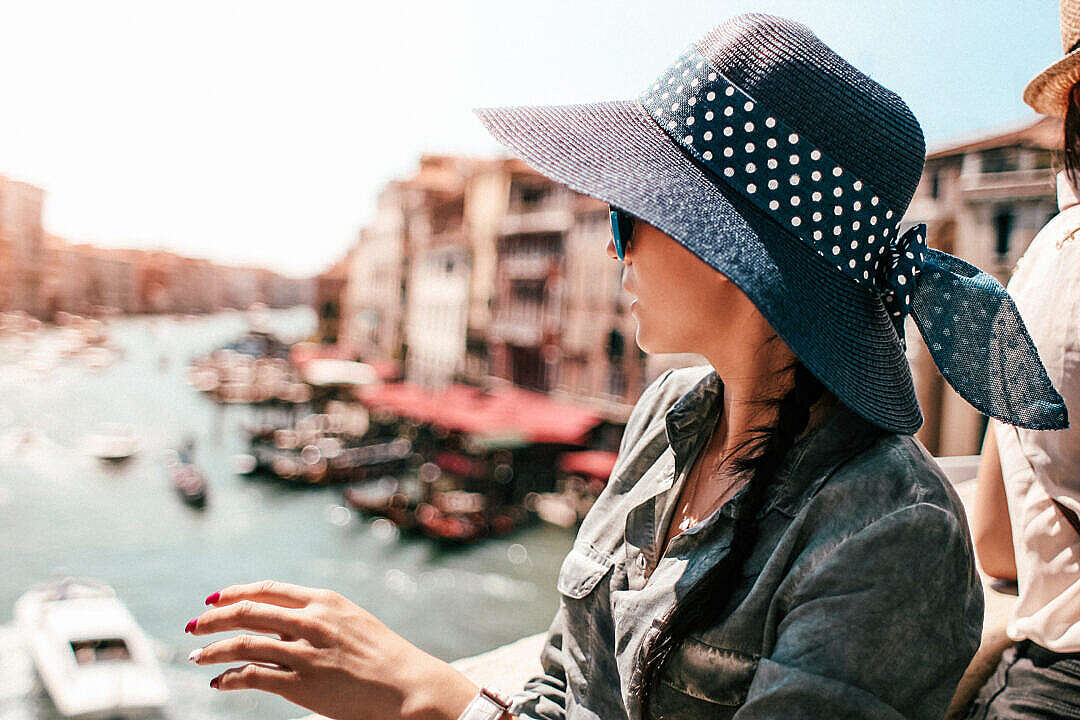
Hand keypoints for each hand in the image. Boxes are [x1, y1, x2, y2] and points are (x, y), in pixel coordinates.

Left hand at [185, 580, 478, 719]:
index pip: (267, 589)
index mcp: (323, 600)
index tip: (214, 599)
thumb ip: (318, 617)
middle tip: (194, 625)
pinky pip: (252, 676)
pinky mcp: (301, 684)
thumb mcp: (351, 621)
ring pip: (242, 643)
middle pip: (247, 611)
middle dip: (213, 618)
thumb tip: (283, 621)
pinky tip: (219, 682)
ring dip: (212, 649)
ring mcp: (304, 652)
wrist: (406, 684)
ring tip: (195, 655)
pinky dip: (229, 678)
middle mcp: (310, 621)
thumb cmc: (383, 655)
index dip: (234, 593)